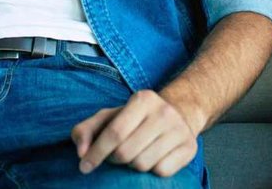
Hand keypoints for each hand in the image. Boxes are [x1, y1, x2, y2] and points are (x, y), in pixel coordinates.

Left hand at [72, 90, 198, 176]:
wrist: (178, 115)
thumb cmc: (135, 119)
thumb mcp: (109, 117)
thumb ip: (87, 130)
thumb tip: (82, 153)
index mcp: (143, 99)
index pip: (115, 133)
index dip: (97, 153)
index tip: (84, 167)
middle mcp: (164, 112)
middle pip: (127, 152)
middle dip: (115, 160)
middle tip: (116, 156)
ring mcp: (179, 130)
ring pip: (143, 165)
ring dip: (132, 166)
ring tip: (135, 155)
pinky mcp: (189, 148)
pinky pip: (161, 172)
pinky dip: (152, 171)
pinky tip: (152, 159)